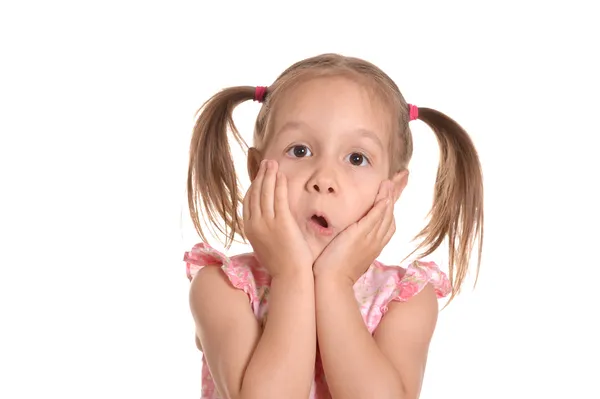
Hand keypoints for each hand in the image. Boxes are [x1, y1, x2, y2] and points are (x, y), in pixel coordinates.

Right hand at [243, 159, 313, 277]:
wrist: (290, 276)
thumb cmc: (281, 264)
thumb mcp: (264, 246)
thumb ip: (262, 232)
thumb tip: (265, 223)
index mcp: (249, 230)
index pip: (248, 202)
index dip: (253, 186)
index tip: (259, 176)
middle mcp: (255, 224)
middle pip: (255, 193)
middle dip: (260, 176)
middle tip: (266, 163)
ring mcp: (267, 223)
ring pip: (265, 193)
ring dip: (269, 175)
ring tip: (273, 163)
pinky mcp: (282, 222)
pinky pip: (279, 198)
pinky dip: (279, 184)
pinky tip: (282, 176)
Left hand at [313, 180, 395, 283]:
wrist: (333, 282)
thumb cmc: (336, 270)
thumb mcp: (349, 253)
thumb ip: (353, 242)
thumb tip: (349, 236)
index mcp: (375, 243)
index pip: (388, 220)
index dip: (392, 204)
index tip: (395, 189)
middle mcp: (376, 240)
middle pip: (391, 213)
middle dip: (397, 193)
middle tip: (404, 176)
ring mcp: (370, 238)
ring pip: (385, 213)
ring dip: (390, 194)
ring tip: (394, 178)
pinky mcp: (360, 235)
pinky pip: (375, 217)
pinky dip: (381, 205)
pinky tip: (385, 193)